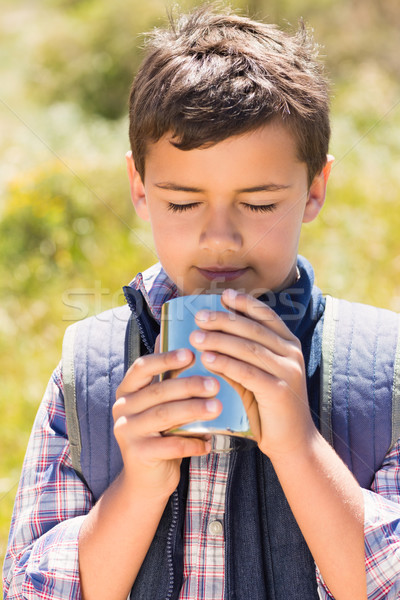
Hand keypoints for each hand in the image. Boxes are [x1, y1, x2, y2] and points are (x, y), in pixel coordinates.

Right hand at [113, 340, 221, 499]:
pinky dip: (192, 442)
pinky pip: (170, 445)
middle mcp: (123, 409)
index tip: (190, 353)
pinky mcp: (139, 454)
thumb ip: (164, 376)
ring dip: (193, 410)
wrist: (146, 480)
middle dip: (188, 386)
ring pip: (164, 416)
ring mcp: (127, 432)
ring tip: (217, 408)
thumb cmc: (159, 433)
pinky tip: (209, 441)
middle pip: (158, 391)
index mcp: (127, 391)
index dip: (165, 359)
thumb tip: (171, 335)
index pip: (142, 367)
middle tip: (215, 384)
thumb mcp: (159, 404)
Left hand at [189, 289, 315, 460]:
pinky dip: (226, 364)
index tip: (223, 295)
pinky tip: (208, 359)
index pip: (266, 315)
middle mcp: (291, 353)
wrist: (293, 442)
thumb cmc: (268, 407)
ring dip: (219, 340)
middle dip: (224, 319)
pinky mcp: (279, 391)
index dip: (244, 303)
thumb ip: (241, 356)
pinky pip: (248, 372)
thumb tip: (207, 337)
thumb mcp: (257, 375)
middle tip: (199, 316)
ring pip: (249, 348)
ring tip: (196, 337)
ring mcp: (288, 371)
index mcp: (288, 344)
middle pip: (253, 329)